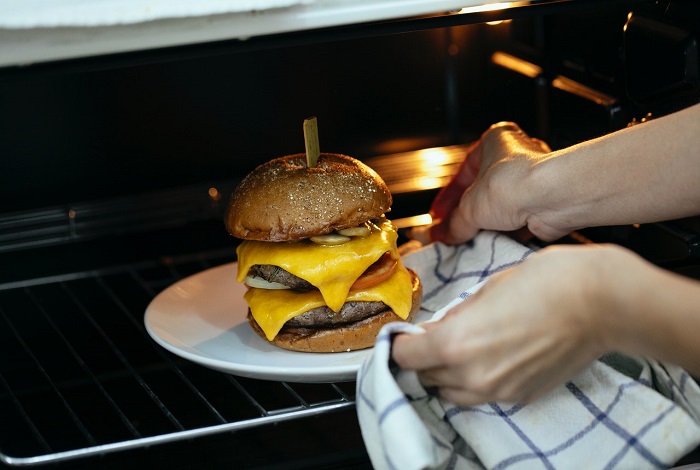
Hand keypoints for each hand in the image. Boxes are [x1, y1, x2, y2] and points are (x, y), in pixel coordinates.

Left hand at [391, 245, 623, 405]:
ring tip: (456, 348)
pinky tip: (486, 357)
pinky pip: (482, 396)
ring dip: (444, 374)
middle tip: (429, 337)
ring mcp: (498, 391)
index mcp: (455, 344)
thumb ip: (456, 315)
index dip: (400, 343)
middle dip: (421, 357)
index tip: (404, 334)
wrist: (601, 302)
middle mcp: (472, 375)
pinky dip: (473, 381)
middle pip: (425, 377)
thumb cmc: (547, 282)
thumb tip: (438, 328)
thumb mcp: (487, 288)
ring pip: (451, 393)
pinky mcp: (521, 396)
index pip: (405, 356)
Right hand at [411, 122, 561, 244]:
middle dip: (467, 213)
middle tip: (453, 230)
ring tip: (471, 240)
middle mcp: (516, 156)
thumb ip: (455, 223)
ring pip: (501, 207)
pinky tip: (493, 243)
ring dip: (487, 224)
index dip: (447, 198)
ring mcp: (532, 180)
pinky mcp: (544, 203)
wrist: (553, 199)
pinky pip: (518, 220)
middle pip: (482, 190)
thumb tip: (445, 235)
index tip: (438, 216)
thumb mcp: (470, 207)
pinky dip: (506, 233)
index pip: (463, 173)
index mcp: (494, 140)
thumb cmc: (513, 184)